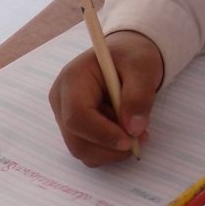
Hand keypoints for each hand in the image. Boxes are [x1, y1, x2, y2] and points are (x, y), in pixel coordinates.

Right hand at [49, 30, 163, 166]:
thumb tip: (134, 129)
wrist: (127, 56)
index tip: (131, 139)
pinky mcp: (74, 127)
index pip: (77, 116)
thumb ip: (139, 96)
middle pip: (76, 140)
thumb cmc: (132, 57)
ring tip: (136, 130)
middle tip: (141, 139)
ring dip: (111, 149)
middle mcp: (61, 100)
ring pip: (82, 149)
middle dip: (109, 147)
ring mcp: (64, 115)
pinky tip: (124, 130)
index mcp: (73, 79)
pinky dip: (109, 148)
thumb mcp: (143, 68)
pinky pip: (88, 148)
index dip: (103, 134)